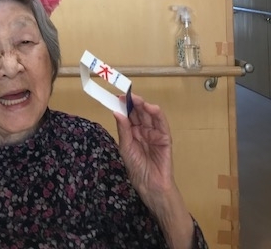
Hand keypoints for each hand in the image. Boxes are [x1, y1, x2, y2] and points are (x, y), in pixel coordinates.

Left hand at [113, 94, 195, 248]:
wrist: (152, 187)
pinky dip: (158, 115)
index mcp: (133, 134)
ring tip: (136, 99)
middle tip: (126, 95)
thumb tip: (117, 112)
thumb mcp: (126, 148)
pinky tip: (152, 108)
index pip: (128, 116)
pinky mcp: (165, 139)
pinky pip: (162, 124)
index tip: (117, 97)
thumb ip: (124, 130)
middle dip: (132, 103)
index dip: (123, 107)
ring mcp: (155, 134)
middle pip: (138, 114)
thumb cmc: (138, 170)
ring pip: (149, 116)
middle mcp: (144, 131)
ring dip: (144, 106)